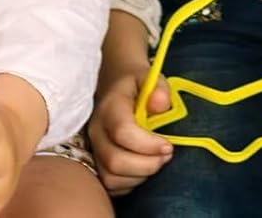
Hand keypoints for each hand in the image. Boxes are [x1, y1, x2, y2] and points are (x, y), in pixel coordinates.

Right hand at [87, 69, 173, 194]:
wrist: (114, 85)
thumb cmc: (135, 84)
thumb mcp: (149, 76)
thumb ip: (159, 88)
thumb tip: (161, 105)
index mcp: (110, 107)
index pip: (122, 132)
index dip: (147, 144)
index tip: (168, 146)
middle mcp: (97, 131)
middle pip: (115, 161)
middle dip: (146, 165)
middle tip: (166, 156)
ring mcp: (93, 149)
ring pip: (111, 178)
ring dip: (140, 176)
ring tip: (157, 161)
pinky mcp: (95, 164)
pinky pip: (110, 186)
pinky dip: (130, 183)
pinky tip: (144, 168)